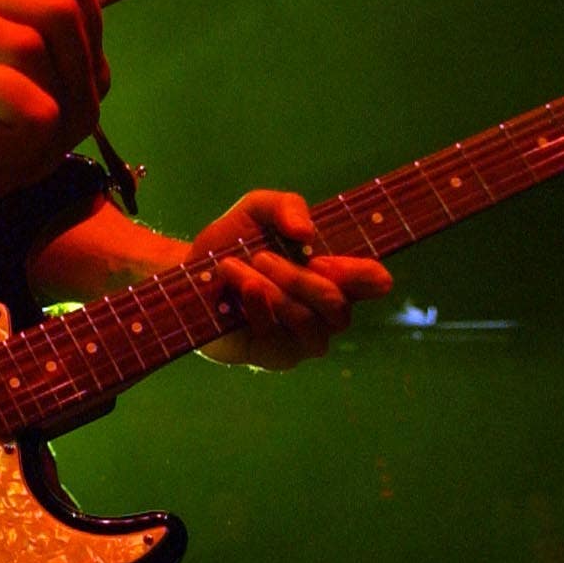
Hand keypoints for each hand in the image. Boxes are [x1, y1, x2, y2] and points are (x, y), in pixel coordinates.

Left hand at [186, 190, 391, 369]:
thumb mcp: (257, 209)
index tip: (323, 259)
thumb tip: (305, 232)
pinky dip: (258, 308)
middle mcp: (327, 311)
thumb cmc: (234, 240)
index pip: (373, 281)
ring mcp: (304, 337)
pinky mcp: (276, 356)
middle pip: (337, 304)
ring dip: (269, 289)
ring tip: (232, 267)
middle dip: (297, 278)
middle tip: (260, 256)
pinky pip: (279, 339)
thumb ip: (286, 206)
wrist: (189, 272)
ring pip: (306, 321)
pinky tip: (240, 289)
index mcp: (334, 274)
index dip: (363, 274)